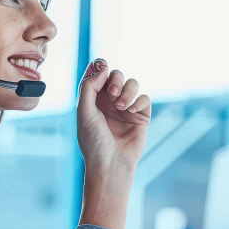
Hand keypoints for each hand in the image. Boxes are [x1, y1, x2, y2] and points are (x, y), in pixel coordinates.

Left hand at [76, 58, 150, 173]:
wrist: (110, 163)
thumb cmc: (93, 141)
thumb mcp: (84, 111)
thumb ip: (89, 87)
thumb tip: (103, 67)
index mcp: (93, 99)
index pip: (97, 74)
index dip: (99, 66)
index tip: (101, 65)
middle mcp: (109, 102)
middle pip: (116, 75)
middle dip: (115, 78)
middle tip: (111, 92)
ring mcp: (126, 108)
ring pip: (132, 84)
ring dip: (127, 90)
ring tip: (120, 106)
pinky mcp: (141, 116)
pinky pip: (144, 98)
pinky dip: (138, 101)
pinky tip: (130, 111)